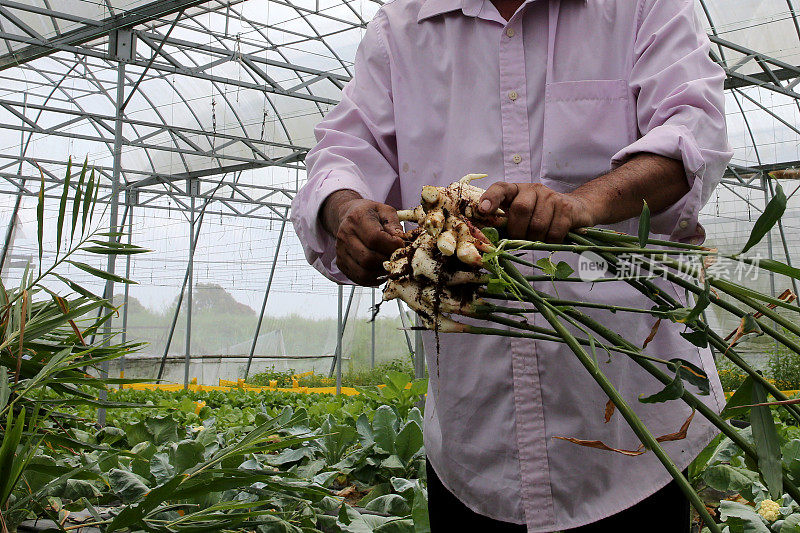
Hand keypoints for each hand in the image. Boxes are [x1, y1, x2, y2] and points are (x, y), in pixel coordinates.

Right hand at [321, 191, 404, 285]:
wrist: (349, 215)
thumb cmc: (371, 214)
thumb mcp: (385, 211)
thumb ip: (394, 225)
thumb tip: (400, 241)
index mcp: (357, 219)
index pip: (374, 239)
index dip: (392, 246)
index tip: (402, 246)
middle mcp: (345, 235)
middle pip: (368, 259)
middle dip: (387, 261)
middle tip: (396, 257)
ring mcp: (340, 251)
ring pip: (363, 272)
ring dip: (381, 272)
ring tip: (389, 264)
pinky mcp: (341, 263)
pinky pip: (360, 278)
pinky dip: (374, 278)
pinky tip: (380, 269)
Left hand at [478, 183, 594, 241]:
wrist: (575, 208)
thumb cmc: (540, 215)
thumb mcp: (520, 214)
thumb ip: (505, 221)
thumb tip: (490, 238)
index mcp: (516, 190)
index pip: (500, 188)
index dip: (491, 198)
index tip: (483, 210)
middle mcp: (533, 189)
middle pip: (521, 210)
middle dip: (518, 230)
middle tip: (520, 238)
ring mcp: (551, 197)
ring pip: (537, 225)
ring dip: (535, 239)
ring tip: (537, 238)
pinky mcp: (566, 208)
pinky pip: (553, 232)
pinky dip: (550, 241)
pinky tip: (551, 238)